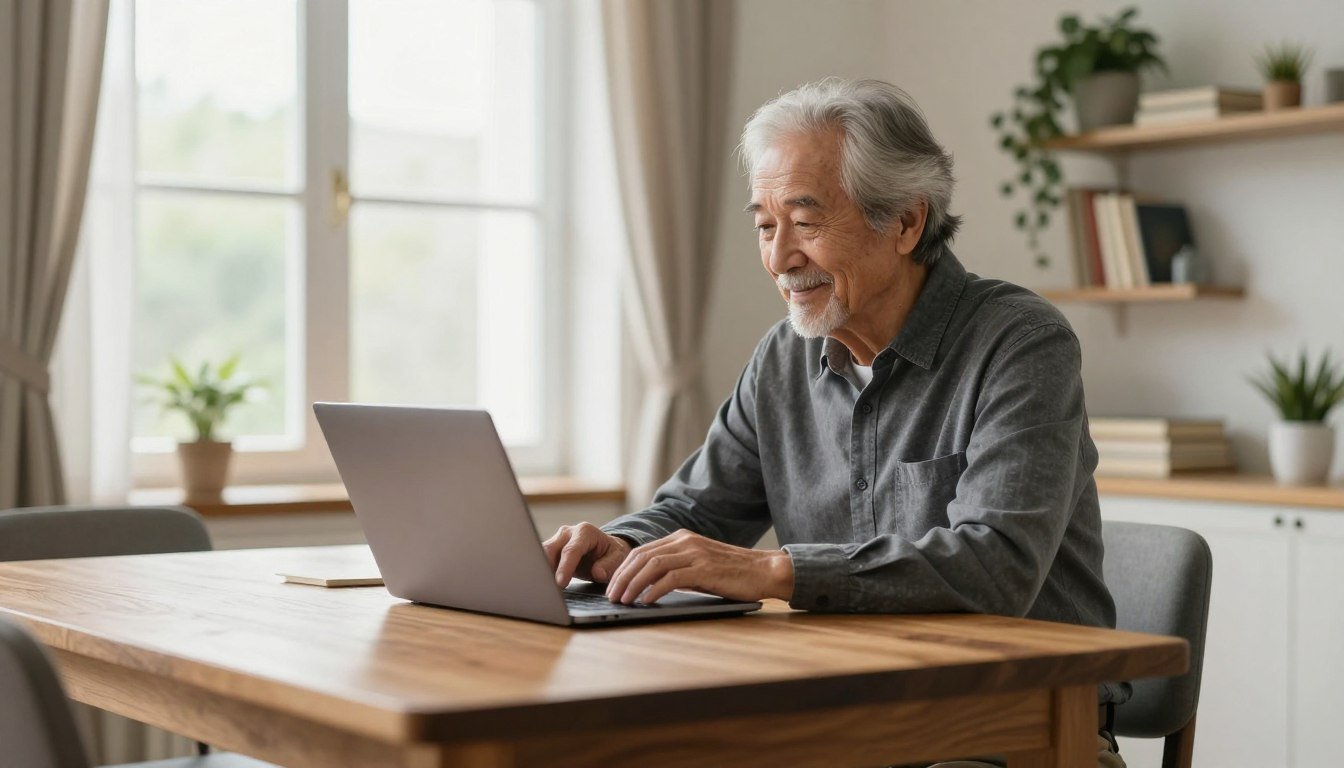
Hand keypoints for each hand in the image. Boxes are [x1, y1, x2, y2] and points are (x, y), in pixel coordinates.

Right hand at [542, 522, 631, 586]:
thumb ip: (609, 565)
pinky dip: (541, 572)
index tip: (560, 583)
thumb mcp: (618, 558)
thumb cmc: (612, 554)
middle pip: (550, 549)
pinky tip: (542, 585)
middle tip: (545, 587)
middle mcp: (568, 532)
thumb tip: (597, 573)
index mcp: (585, 532)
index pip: (571, 550)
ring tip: (542, 588)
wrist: (606, 550)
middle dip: (545, 568)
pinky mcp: (551, 550)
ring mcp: (557, 540)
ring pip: (541, 554)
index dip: (565, 567)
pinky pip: (541, 560)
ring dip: (540, 570)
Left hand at [604, 529, 793, 604]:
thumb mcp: (699, 566)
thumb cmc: (732, 573)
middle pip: (643, 556)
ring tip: (623, 600)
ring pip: (653, 566)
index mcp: (682, 538)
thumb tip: (648, 586)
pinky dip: (654, 590)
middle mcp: (686, 541)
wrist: (764, 571)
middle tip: (611, 595)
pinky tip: (646, 601)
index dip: (623, 568)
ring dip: (633, 584)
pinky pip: (672, 578)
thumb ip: (677, 569)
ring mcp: (695, 553)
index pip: (643, 551)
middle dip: (622, 577)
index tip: (612, 585)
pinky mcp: (705, 568)